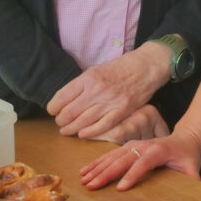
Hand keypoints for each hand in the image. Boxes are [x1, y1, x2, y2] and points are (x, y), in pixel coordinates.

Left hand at [49, 44, 168, 137]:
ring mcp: (110, 101)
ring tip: (67, 130)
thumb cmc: (122, 67)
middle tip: (60, 123)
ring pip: (82, 121)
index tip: (53, 111)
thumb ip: (82, 84)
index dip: (53, 108)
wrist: (147, 66)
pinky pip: (102, 126)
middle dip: (60, 121)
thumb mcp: (97, 69)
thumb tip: (66, 99)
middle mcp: (97, 90)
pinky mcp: (122, 110)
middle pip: (69, 113)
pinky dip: (89, 132)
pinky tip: (83, 134)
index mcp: (88, 78)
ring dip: (71, 129)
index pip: (61, 97)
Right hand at [80, 130, 200, 190]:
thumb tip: (195, 189)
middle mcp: (143, 146)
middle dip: (106, 174)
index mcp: (158, 151)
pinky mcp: (127, 147)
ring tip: (84, 180)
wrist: (184, 140)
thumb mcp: (192, 166)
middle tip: (92, 186)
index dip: (132, 175)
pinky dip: (96, 163)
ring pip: (112, 157)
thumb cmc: (187, 155)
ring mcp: (133, 145)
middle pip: (122, 160)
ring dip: (97, 168)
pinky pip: (109, 155)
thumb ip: (192, 177)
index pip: (143, 163)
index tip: (121, 188)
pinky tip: (85, 171)